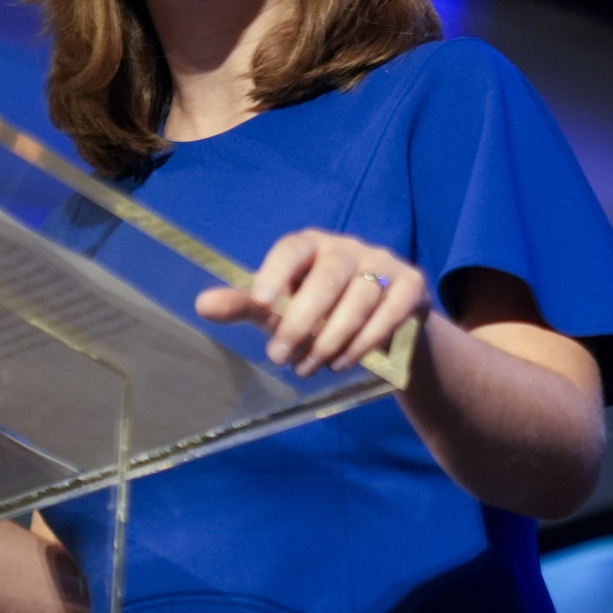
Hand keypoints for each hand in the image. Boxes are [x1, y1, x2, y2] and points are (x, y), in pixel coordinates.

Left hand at [195, 228, 428, 376]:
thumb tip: (201, 305)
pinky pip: (390, 313)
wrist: (385, 327)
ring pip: (360, 299)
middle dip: (302, 320)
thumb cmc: (320, 311)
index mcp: (311, 245)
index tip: (260, 303)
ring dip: (331, 339)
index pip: (292, 248)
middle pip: (329, 277)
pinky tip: (343, 363)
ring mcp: (384, 264)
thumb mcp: (281, 309)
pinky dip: (365, 342)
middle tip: (279, 356)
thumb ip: (246, 306)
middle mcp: (349, 248)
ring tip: (308, 367)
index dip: (275, 271)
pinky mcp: (412, 286)